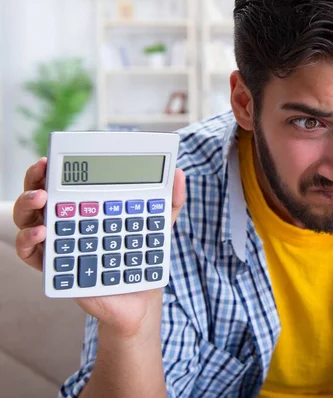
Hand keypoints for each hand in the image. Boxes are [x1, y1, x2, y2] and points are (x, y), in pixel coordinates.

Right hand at [14, 157, 186, 336]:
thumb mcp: (159, 225)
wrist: (140, 298)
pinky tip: (43, 234)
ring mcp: (60, 243)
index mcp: (88, 206)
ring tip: (42, 202)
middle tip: (41, 176)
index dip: (51, 169)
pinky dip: (29, 242)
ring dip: (26, 208)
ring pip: (28, 221)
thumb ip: (170, 201)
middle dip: (33, 182)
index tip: (49, 160)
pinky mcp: (57, 267)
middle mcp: (68, 221)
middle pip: (38, 195)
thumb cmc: (144, 256)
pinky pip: (31, 254)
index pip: (65, 181)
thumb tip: (181, 173)